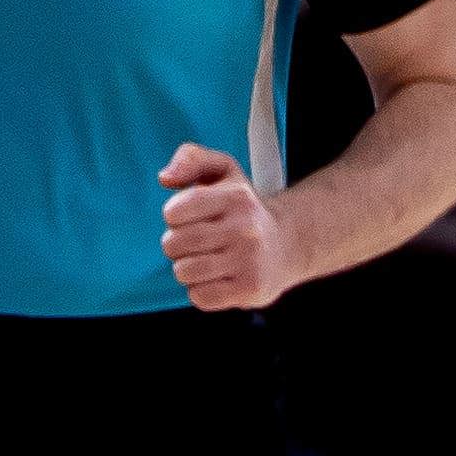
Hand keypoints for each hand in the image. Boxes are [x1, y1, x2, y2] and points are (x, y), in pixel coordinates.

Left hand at [159, 143, 300, 308]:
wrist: (289, 244)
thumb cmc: (244, 210)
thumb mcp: (223, 171)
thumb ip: (191, 158)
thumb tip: (166, 178)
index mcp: (237, 197)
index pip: (174, 212)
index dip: (175, 216)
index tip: (193, 217)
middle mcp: (246, 228)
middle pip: (174, 244)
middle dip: (178, 245)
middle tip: (200, 242)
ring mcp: (250, 261)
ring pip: (184, 272)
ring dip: (189, 269)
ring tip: (210, 260)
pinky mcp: (250, 289)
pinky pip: (199, 297)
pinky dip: (203, 291)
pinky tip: (219, 278)